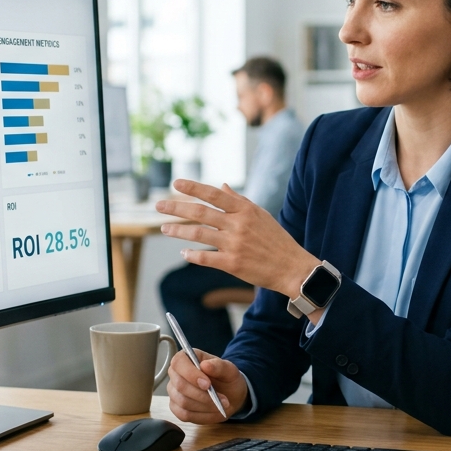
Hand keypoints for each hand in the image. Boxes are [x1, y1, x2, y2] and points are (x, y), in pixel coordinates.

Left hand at [156, 179, 318, 299]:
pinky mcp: (232, 264)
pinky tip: (183, 252)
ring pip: (198, 234)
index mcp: (245, 210)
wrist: (292, 267)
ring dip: (178, 230)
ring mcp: (234, 245)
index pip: (214, 194)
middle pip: (200, 212)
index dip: (193, 188)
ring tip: (164, 228)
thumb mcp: (260, 215)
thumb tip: (222, 185)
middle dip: (176, 208)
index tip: (176, 183)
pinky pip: (205, 258)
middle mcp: (238, 225)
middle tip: (158, 205)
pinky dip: (192, 254)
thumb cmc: (276, 240)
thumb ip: (239, 201)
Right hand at [167, 348, 249, 423]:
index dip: (191, 374)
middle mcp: (176, 374)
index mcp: (186, 358)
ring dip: (205, 405)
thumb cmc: (226, 378)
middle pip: (180, 385)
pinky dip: (202, 415)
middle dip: (202, 394)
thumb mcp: (229, 370)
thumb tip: (205, 365)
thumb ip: (219, 366)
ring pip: (183, 402)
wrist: (230, 394)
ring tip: (222, 405)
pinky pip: (184, 415)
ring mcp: (174, 392)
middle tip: (221, 398)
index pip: (178, 362)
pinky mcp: (176, 408)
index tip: (207, 384)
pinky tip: (214, 412)